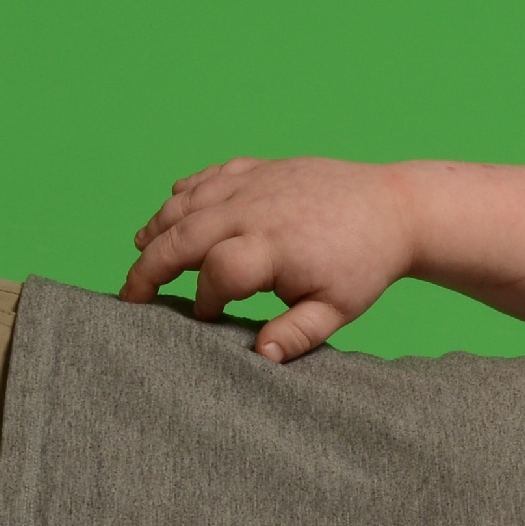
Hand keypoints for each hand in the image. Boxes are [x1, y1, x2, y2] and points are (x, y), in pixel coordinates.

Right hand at [122, 157, 415, 360]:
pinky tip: (171, 208)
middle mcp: (256, 209)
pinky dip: (185, 192)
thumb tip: (261, 358)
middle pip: (185, 234)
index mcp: (274, 247)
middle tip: (130, 295)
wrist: (394, 208)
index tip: (204, 318)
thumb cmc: (365, 264)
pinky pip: (209, 177)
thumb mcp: (338, 308)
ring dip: (159, 225)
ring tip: (139, 250)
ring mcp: (255, 183)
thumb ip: (297, 334)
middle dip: (150, 265)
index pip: (216, 273)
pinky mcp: (260, 167)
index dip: (202, 298)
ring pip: (189, 201)